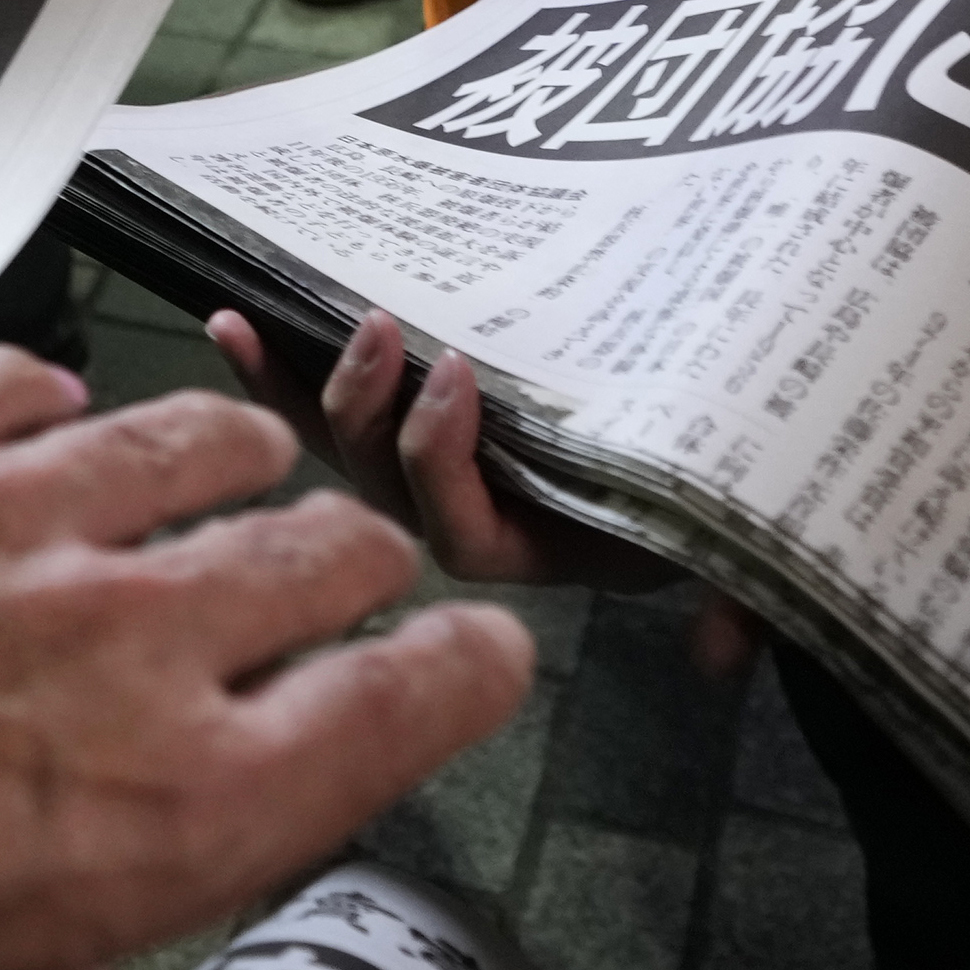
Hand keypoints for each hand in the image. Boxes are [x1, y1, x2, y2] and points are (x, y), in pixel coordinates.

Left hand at [0, 352, 534, 969]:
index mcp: (172, 811)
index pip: (398, 714)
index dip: (463, 679)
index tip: (483, 662)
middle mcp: (140, 642)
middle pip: (328, 556)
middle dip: (362, 562)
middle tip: (352, 572)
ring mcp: (32, 516)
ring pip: (206, 443)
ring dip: (239, 460)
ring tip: (239, 468)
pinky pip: (37, 386)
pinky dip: (58, 403)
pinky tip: (42, 417)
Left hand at [206, 309, 757, 673]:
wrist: (714, 433)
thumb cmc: (717, 485)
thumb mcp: (741, 542)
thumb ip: (740, 601)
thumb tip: (725, 652)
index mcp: (535, 548)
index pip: (460, 535)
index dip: (443, 465)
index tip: (454, 378)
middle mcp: (469, 520)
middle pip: (384, 490)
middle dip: (370, 412)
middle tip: (381, 331)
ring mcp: (425, 477)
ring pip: (343, 451)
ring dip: (309, 388)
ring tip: (293, 316)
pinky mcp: (399, 427)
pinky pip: (319, 415)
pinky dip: (273, 374)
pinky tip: (228, 322)